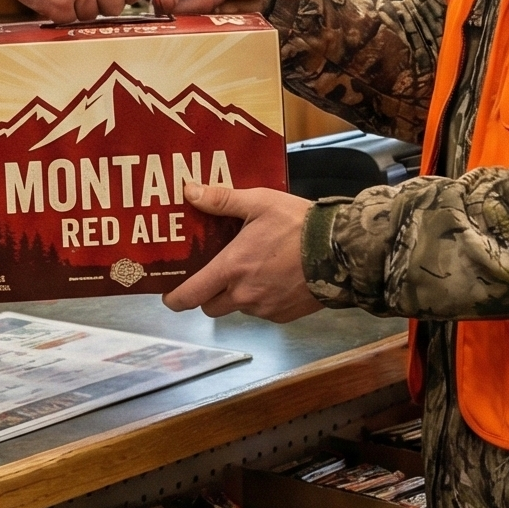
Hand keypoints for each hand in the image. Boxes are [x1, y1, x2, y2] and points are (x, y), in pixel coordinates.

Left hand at [163, 184, 318, 321]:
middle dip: (208, 293)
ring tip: (251, 267)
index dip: (175, 298)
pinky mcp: (283, 316)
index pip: (190, 296)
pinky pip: (261, 311)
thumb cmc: (297, 225)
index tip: (169, 294)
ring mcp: (264, 309)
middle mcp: (243, 294)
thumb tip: (189, 191)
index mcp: (231, 268)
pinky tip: (273, 276)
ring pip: (237, 308)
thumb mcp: (258, 202)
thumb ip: (221, 200)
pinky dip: (261, 298)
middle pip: (210, 306)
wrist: (339, 252)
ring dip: (237, 294)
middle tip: (216, 270)